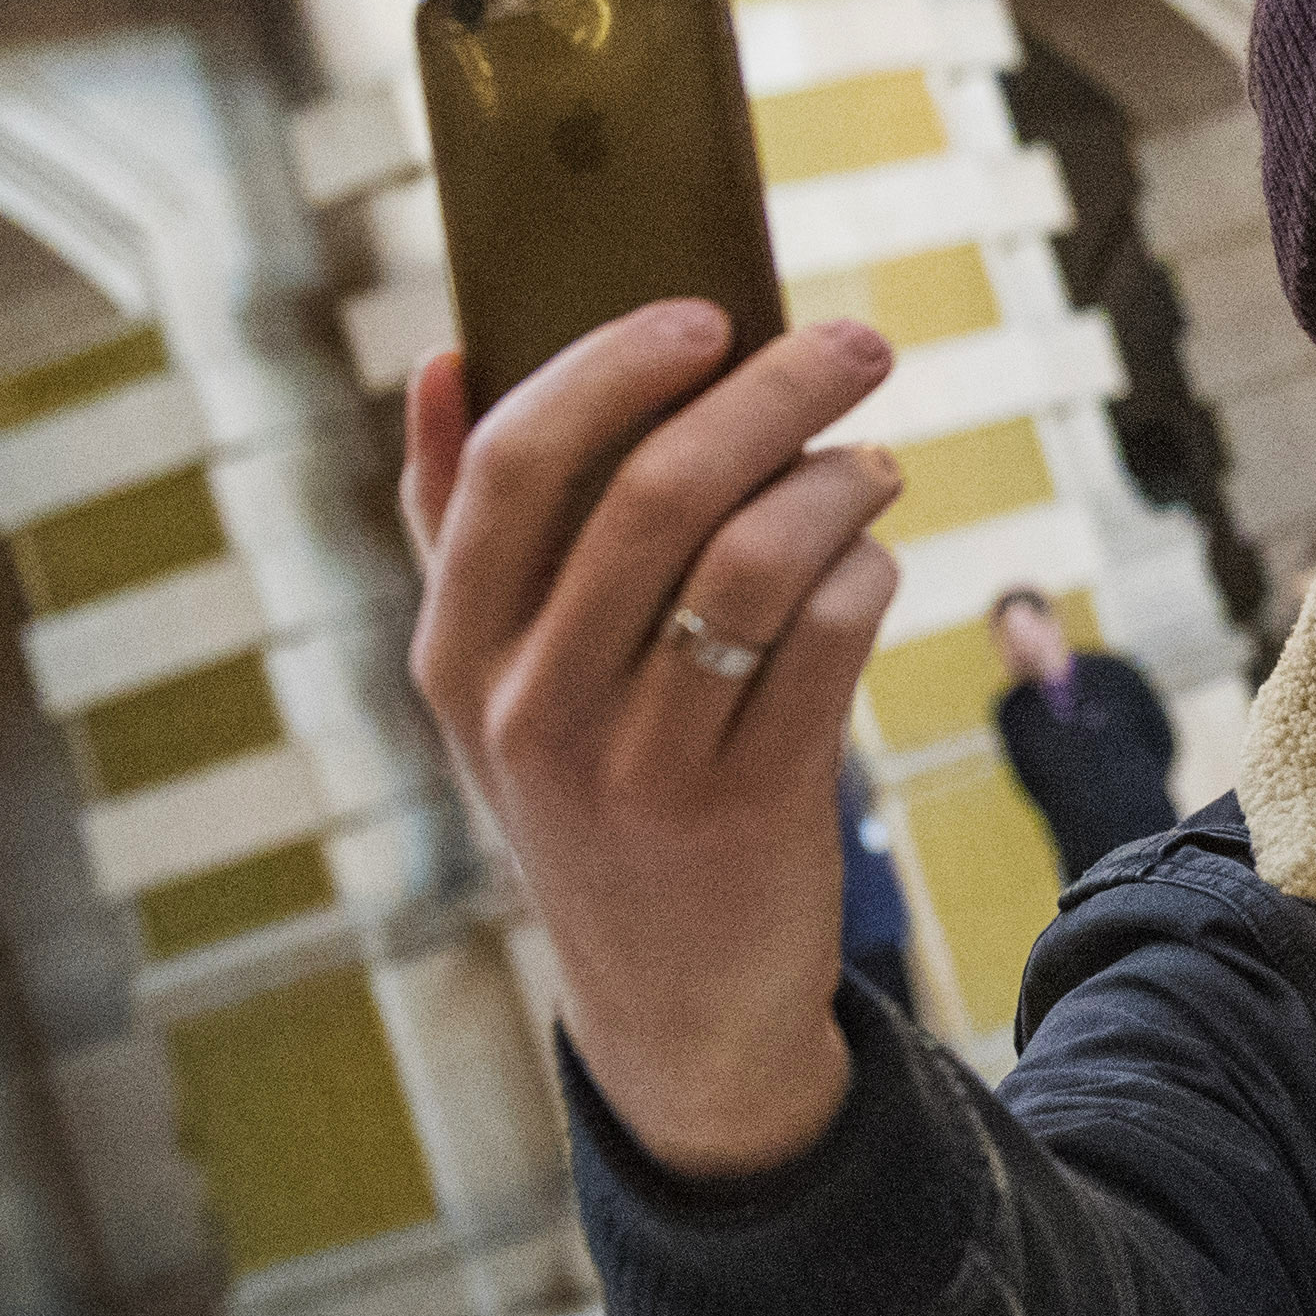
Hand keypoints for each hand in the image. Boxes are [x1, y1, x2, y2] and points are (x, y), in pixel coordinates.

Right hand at [401, 304, 906, 1182]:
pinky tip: (872, 563)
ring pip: (761, 557)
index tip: (701, 309)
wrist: (679, 1005)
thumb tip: (442, 354)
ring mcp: (641, 764)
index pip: (508, 467)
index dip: (607, 367)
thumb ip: (456, 527)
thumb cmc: (591, 792)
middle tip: (856, 342)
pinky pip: (831, 637)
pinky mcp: (754, 804)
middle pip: (656, 490)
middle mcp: (531, 707)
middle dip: (773, 389)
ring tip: (872, 464)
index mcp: (454, 654)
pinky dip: (869, 571)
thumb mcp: (495, 687)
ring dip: (840, 481)